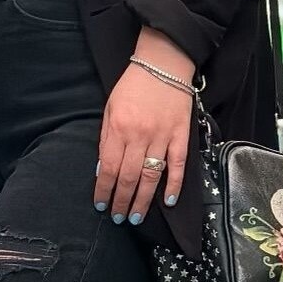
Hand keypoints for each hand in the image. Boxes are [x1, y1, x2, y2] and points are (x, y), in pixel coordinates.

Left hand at [94, 31, 194, 224]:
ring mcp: (163, 136)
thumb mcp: (110, 108)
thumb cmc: (132, 86)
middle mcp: (140, 136)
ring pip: (152, 176)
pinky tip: (169, 201)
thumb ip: (106, 139)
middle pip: (130, 177)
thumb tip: (103, 169)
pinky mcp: (181, 135)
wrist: (163, 63)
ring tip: (137, 218)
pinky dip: (175, 185)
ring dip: (143, 200)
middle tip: (118, 217)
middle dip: (122, 201)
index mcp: (119, 128)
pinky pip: (178, 165)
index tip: (101, 204)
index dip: (104, 189)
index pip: (109, 168)